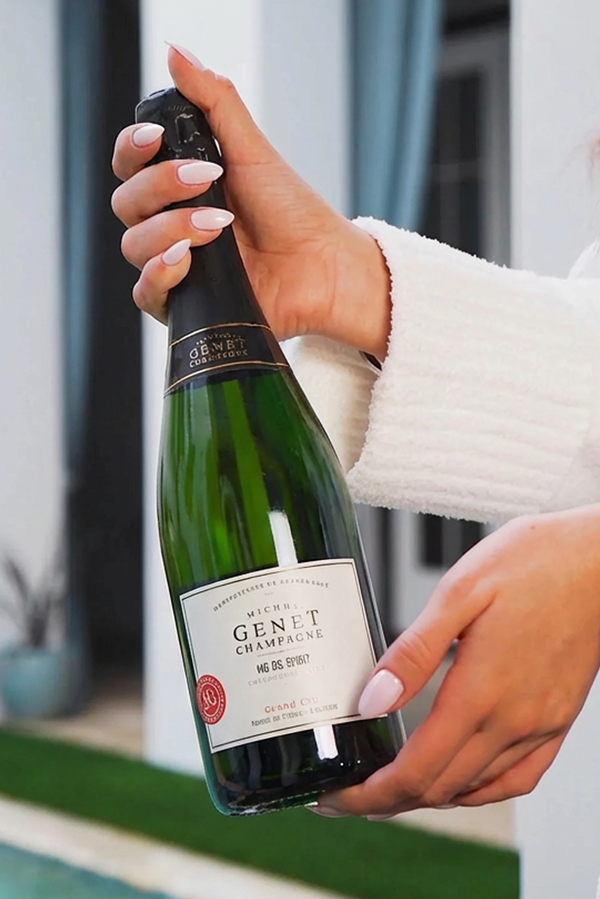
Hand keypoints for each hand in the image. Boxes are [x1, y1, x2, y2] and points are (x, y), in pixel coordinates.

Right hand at [111, 45, 391, 359]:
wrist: (324, 268)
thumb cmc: (293, 212)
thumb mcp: (252, 150)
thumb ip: (214, 102)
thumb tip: (176, 53)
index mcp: (179, 188)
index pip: (130, 165)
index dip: (132, 150)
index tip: (155, 139)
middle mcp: (170, 225)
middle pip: (126, 203)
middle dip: (159, 188)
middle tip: (207, 182)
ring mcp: (177, 266)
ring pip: (132, 246)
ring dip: (168, 229)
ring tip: (216, 226)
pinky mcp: (186, 305)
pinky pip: (144, 294)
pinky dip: (159, 275)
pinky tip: (185, 261)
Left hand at [314, 505, 599, 816]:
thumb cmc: (535, 562)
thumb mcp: (460, 591)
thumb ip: (415, 651)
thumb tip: (374, 700)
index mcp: (481, 691)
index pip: (415, 771)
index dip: (370, 793)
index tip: (338, 796)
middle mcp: (513, 720)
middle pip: (439, 788)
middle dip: (386, 798)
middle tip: (350, 792)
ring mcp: (540, 725)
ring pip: (474, 788)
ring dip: (427, 796)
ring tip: (391, 787)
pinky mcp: (559, 720)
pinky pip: (517, 778)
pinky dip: (479, 790)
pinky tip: (461, 781)